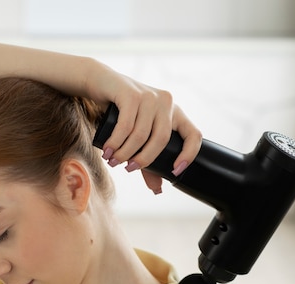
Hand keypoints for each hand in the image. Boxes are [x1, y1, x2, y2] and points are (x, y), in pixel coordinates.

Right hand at [85, 63, 201, 193]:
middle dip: (144, 159)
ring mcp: (149, 96)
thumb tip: (157, 190)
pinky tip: (108, 149)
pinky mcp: (131, 93)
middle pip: (162, 139)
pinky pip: (126, 125)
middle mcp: (166, 102)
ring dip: (125, 152)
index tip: (175, 171)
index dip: (189, 155)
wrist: (100, 83)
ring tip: (112, 160)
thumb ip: (149, 162)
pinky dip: (116, 142)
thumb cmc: (122, 113)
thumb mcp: (138, 137)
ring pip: (141, 134)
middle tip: (128, 168)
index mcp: (175, 113)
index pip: (193, 135)